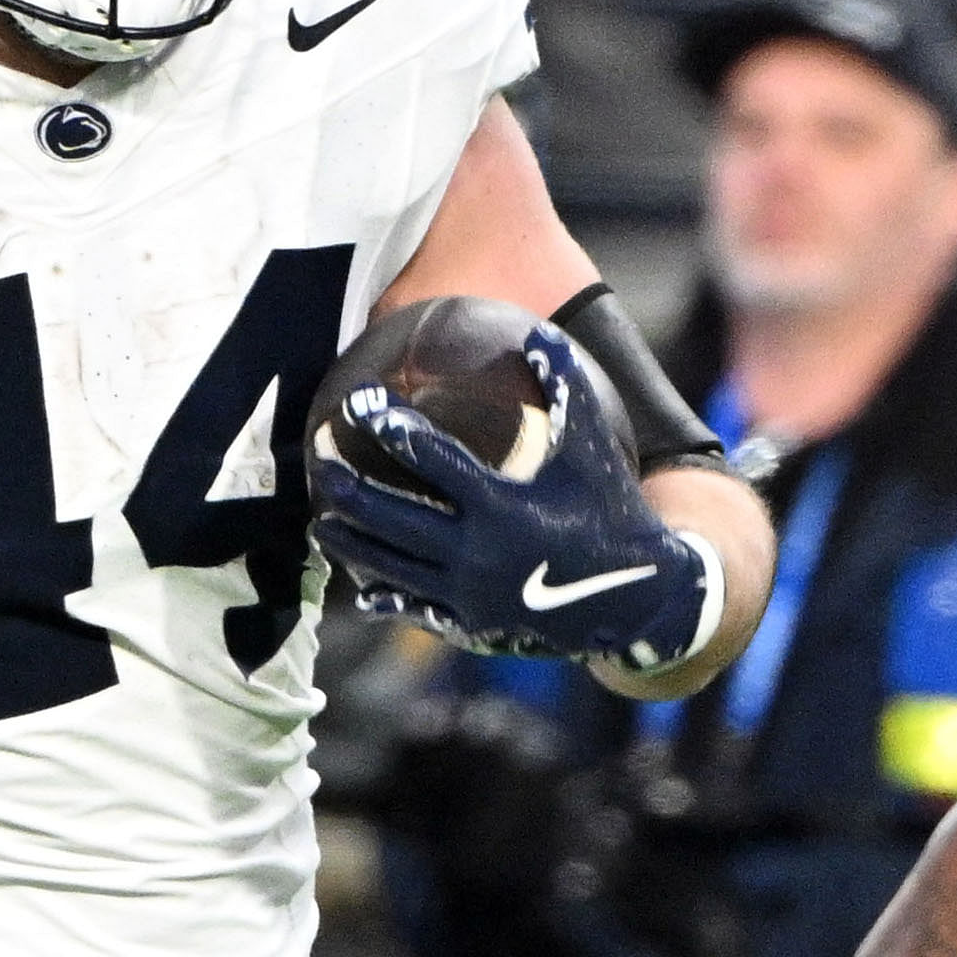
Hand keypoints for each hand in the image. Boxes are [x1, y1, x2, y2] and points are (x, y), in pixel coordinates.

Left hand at [313, 383, 715, 666]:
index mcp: (502, 504)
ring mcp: (469, 592)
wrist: (636, 597)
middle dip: (349, 486)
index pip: (430, 459)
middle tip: (320, 460)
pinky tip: (360, 583)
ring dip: (351, 541)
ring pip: (391, 565)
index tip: (359, 403)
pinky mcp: (472, 623)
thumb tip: (538, 334)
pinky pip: (415, 607)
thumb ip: (567, 388)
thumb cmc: (612, 510)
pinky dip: (385, 594)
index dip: (390, 427)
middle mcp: (477, 551)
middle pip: (391, 515)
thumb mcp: (594, 447)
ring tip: (322, 519)